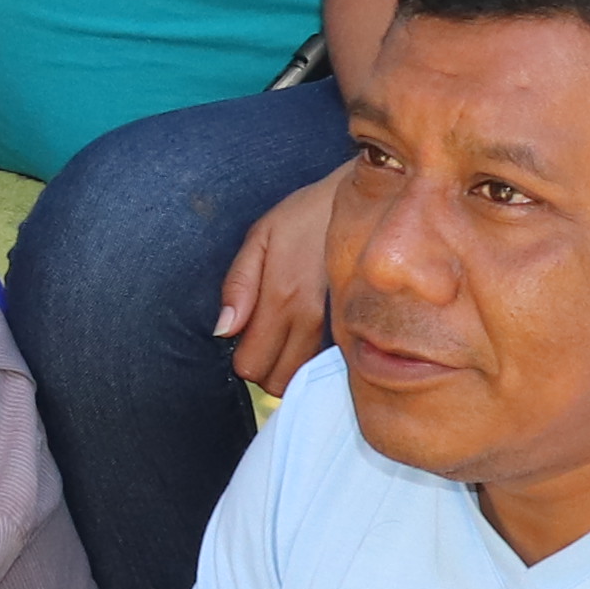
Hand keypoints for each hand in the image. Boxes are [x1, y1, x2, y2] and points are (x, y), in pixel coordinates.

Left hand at [220, 174, 347, 390]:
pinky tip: (309, 337)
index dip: (243, 357)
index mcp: (282, 298)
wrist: (366, 206)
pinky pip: (328, 366)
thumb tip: (223, 330)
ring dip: (288, 367)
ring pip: (303, 378)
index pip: (251, 365)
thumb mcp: (260, 237)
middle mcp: (310, 321)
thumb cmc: (304, 218)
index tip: (246, 335)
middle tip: (264, 338)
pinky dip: (313, 362)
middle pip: (277, 382)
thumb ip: (239, 285)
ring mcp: (337, 328)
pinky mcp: (356, 329)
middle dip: (264, 368)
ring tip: (286, 337)